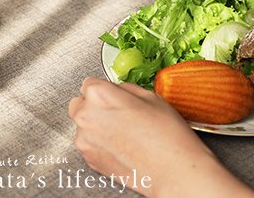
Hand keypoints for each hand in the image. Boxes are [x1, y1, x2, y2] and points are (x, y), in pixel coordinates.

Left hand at [69, 78, 253, 196]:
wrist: (173, 172)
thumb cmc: (166, 136)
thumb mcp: (150, 97)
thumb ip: (125, 89)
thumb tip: (117, 90)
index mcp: (99, 95)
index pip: (89, 83)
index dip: (104, 88)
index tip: (112, 94)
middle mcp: (86, 116)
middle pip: (80, 103)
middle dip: (94, 106)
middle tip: (117, 112)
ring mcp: (85, 140)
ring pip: (84, 125)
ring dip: (96, 125)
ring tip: (123, 132)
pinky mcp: (89, 159)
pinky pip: (89, 144)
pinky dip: (100, 143)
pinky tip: (121, 145)